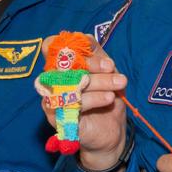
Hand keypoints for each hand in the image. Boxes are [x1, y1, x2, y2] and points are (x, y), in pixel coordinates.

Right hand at [39, 37, 127, 171]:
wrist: (111, 132)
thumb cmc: (106, 98)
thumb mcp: (107, 73)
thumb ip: (97, 55)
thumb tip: (87, 39)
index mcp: (62, 66)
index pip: (52, 45)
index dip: (71, 44)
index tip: (93, 49)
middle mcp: (52, 80)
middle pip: (63, 62)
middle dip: (92, 63)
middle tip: (112, 68)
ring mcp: (52, 98)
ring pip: (69, 81)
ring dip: (99, 81)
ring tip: (119, 85)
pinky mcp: (55, 116)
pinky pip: (71, 103)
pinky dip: (94, 98)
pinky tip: (109, 99)